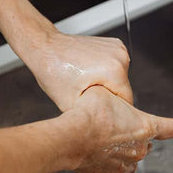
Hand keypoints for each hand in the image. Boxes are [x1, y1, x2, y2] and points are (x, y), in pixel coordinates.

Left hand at [18, 21, 132, 111]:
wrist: (45, 47)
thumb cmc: (53, 71)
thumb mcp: (71, 105)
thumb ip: (92, 117)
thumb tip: (102, 128)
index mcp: (114, 71)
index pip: (127, 102)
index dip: (113, 112)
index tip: (100, 113)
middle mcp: (120, 56)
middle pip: (124, 89)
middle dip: (109, 97)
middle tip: (88, 97)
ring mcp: (118, 48)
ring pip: (121, 78)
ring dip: (108, 84)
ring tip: (86, 82)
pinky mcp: (114, 44)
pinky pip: (116, 66)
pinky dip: (106, 72)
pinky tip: (88, 71)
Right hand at [68, 86, 172, 172]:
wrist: (69, 138)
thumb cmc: (87, 113)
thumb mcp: (106, 92)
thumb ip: (115, 98)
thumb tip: (111, 97)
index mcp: (144, 127)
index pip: (170, 127)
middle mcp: (138, 150)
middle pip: (143, 144)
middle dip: (132, 137)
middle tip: (113, 127)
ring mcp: (123, 166)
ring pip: (127, 160)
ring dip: (120, 153)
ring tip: (101, 142)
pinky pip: (109, 171)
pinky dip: (103, 164)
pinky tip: (91, 154)